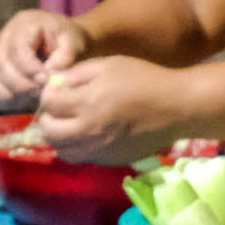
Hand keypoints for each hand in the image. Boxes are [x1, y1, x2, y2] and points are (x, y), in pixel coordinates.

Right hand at [0, 9, 92, 111]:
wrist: (65, 48)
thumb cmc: (71, 44)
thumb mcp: (75, 44)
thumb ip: (65, 56)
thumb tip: (46, 74)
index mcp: (25, 24)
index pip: (17, 49)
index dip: (31, 69)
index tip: (47, 80)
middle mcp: (4, 36)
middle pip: (1, 65)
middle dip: (22, 84)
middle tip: (41, 92)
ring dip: (10, 93)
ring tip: (32, 96)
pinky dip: (1, 98)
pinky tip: (21, 100)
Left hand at [30, 55, 183, 164]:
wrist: (177, 108)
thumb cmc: (145, 79)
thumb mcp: (110, 64)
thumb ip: (78, 73)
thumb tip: (56, 84)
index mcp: (88, 102)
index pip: (49, 104)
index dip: (48, 95)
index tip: (57, 90)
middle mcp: (89, 130)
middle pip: (49, 132)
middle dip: (47, 119)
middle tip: (57, 110)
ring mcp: (99, 149)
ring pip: (62, 151)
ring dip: (59, 137)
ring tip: (68, 125)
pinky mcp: (110, 160)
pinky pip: (81, 158)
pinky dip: (76, 148)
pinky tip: (86, 135)